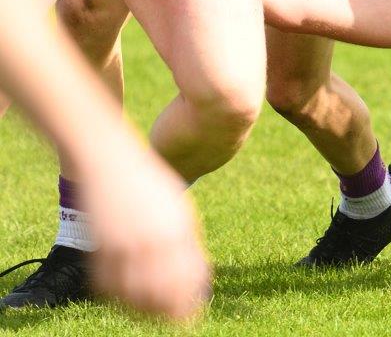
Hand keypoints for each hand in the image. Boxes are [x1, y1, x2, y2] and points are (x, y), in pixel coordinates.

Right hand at [83, 147, 210, 319]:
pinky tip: (126, 301)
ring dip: (144, 311)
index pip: (188, 279)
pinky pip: (109, 286)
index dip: (190, 302)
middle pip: (163, 293)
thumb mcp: (177, 209)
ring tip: (151, 315)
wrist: (110, 163)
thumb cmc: (148, 185)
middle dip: (169, 313)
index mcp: (178, 230)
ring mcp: (124, 246)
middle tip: (172, 322)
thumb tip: (196, 274)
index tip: (192, 314)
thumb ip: (185, 240)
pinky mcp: (100, 248)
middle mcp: (153, 241)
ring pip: (135, 295)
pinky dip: (119, 299)